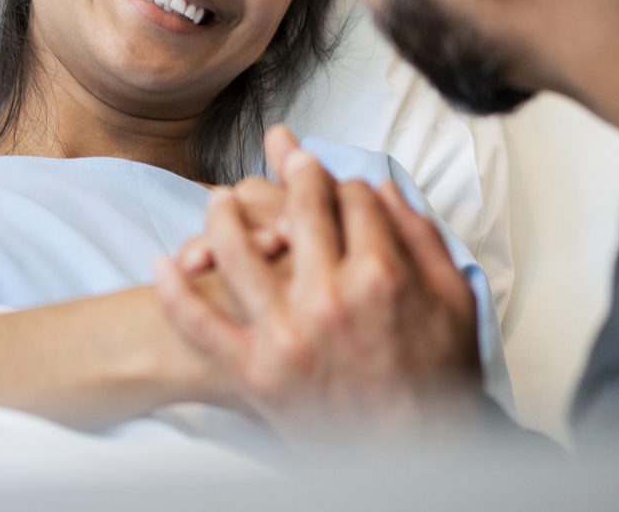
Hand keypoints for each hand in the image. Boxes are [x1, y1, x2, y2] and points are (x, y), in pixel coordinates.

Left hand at [152, 140, 482, 442]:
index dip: (342, 180)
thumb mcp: (455, 302)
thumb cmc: (439, 382)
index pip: (351, 198)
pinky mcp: (254, 371)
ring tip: (217, 201)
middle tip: (282, 161)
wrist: (418, 458)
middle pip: (296, 210)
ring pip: (236, 251)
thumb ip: (420, 238)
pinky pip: (200, 324)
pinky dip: (175, 291)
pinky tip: (163, 265)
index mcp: (381, 274)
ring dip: (222, 215)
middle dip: (291, 176)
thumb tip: (383, 189)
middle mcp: (328, 297)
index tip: (332, 176)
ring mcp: (286, 334)